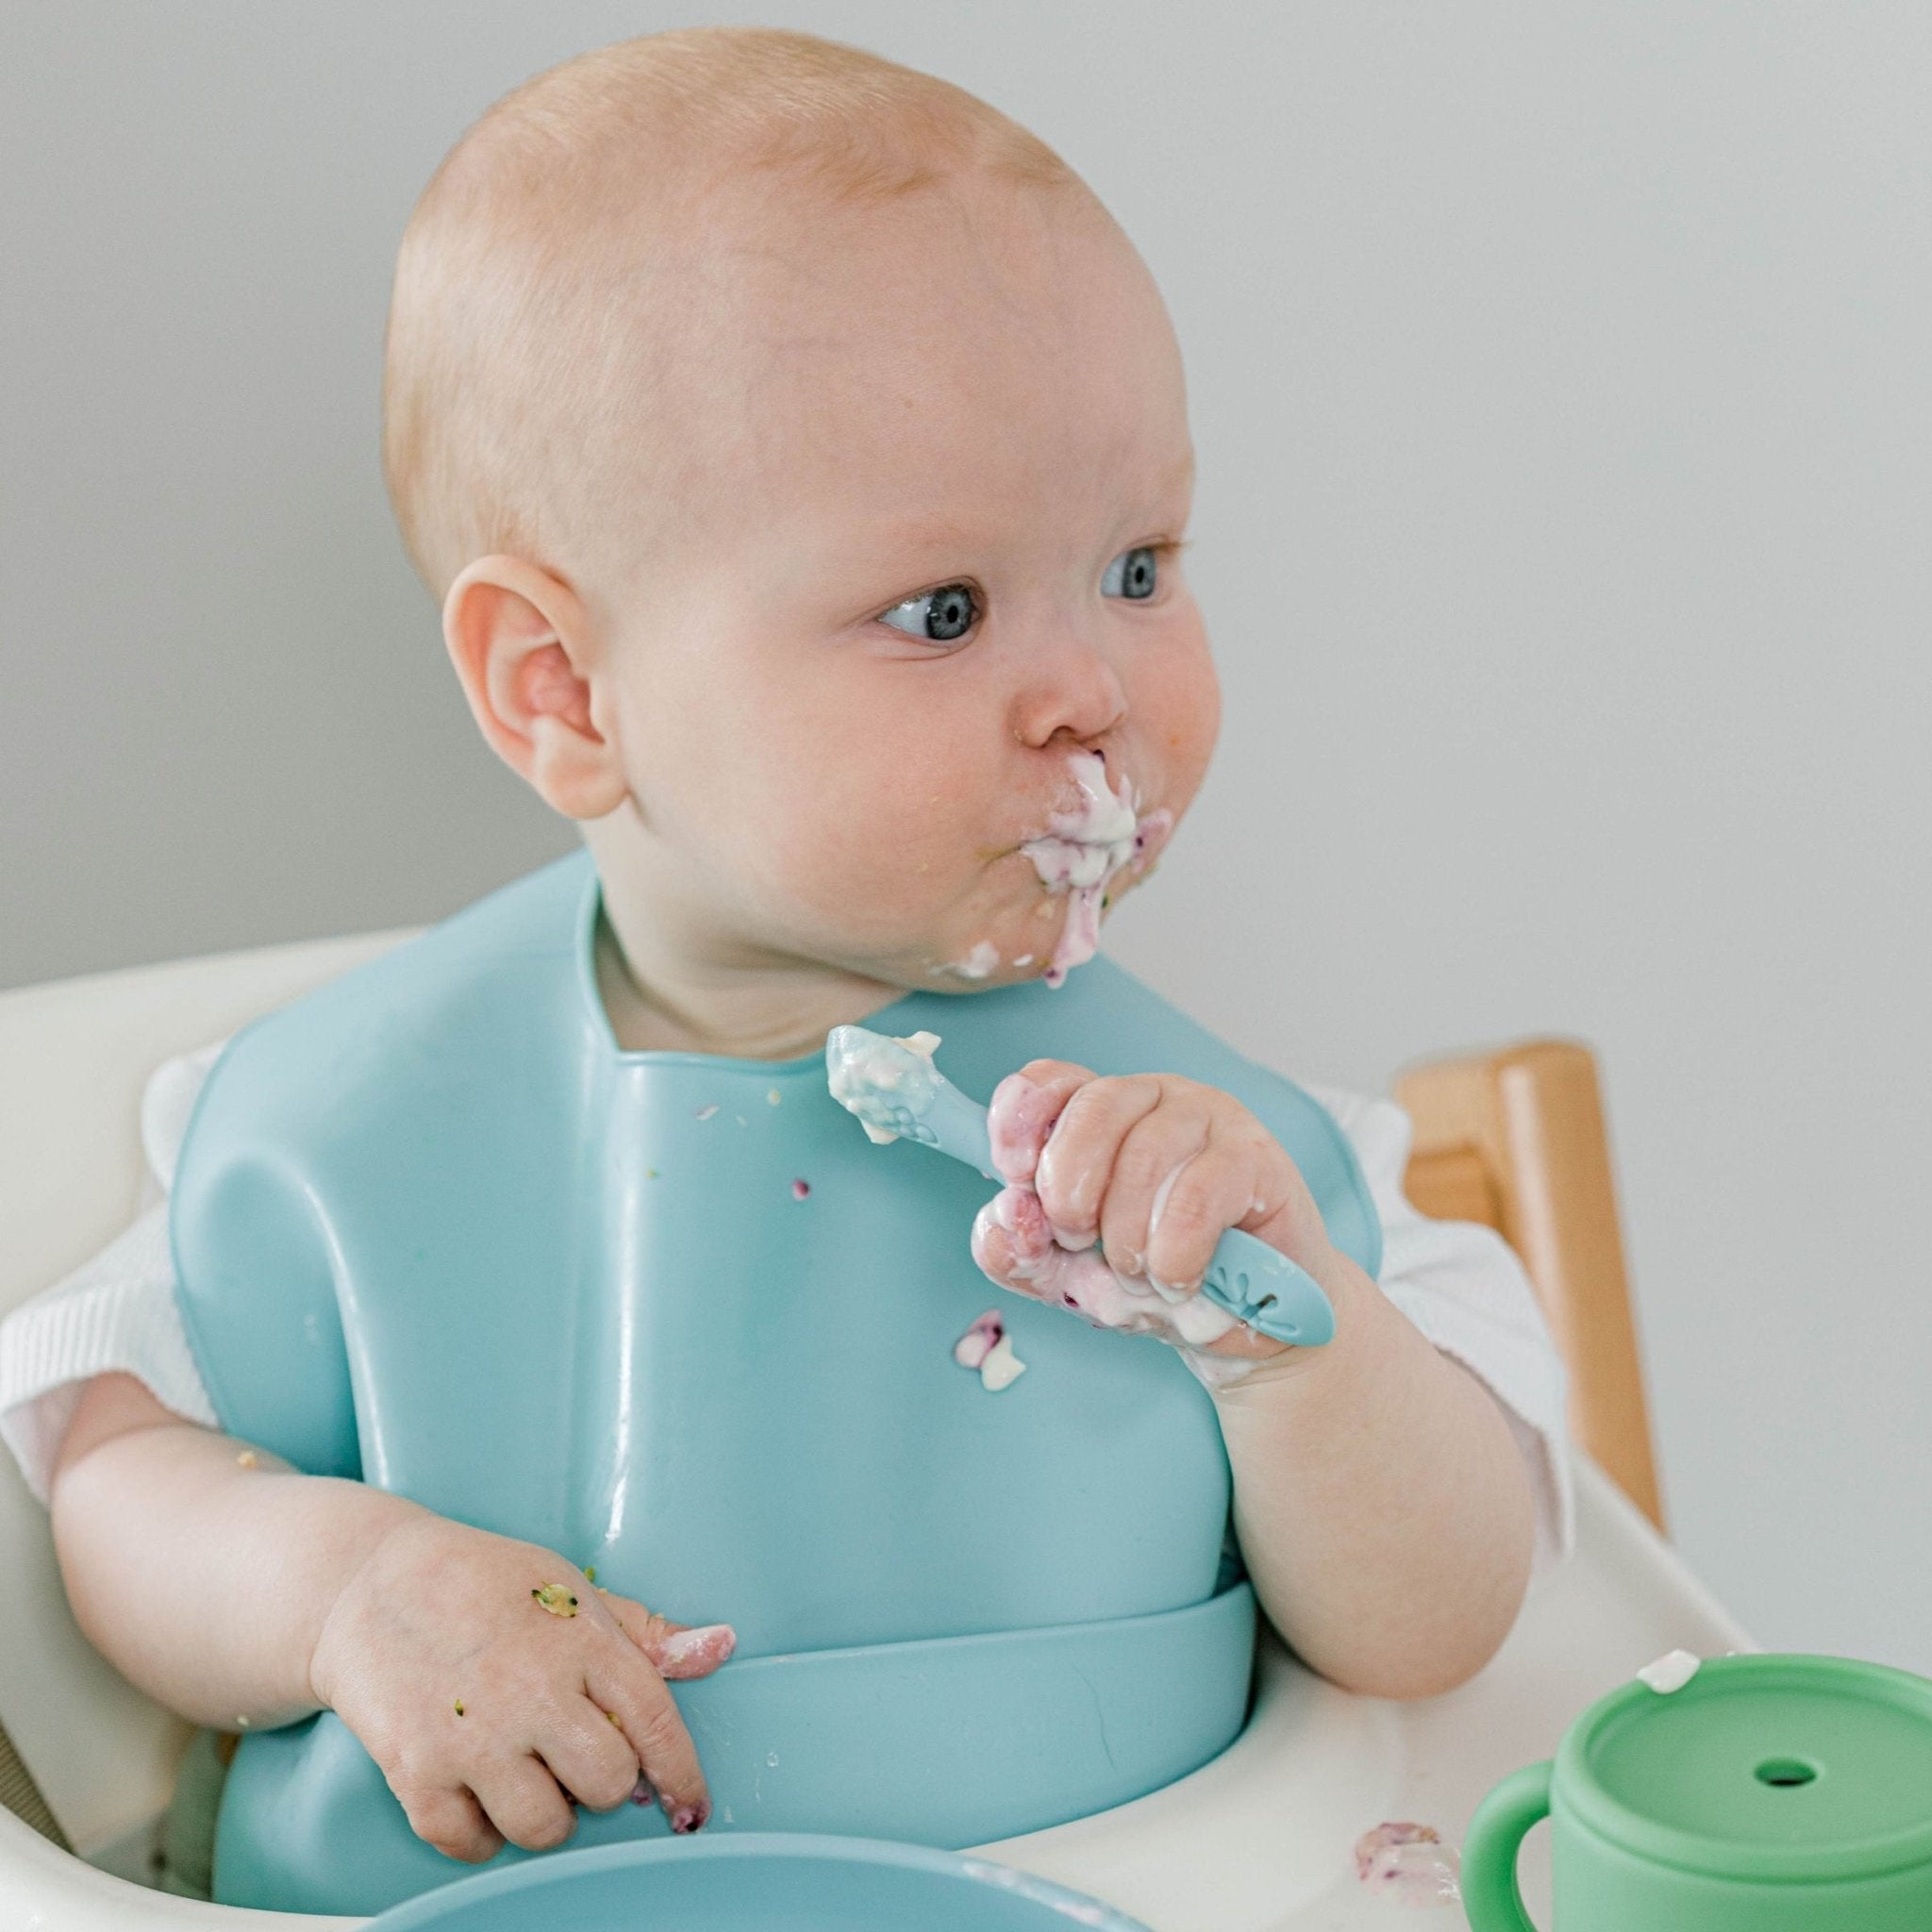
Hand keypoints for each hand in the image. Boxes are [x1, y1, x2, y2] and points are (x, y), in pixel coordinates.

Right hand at [307, 1510, 733, 1861]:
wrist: (369, 1584)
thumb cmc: (484, 1582)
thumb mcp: (570, 1588)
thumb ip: (644, 1631)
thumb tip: (718, 1647)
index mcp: (579, 1640)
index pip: (655, 1722)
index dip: (682, 1774)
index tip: (691, 1805)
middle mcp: (531, 1690)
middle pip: (608, 1784)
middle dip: (606, 1782)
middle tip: (579, 1758)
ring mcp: (471, 1735)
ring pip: (545, 1827)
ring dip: (548, 1815)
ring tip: (531, 1776)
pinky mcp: (415, 1772)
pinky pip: (472, 1843)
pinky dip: (483, 1834)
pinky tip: (483, 1794)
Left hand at [970, 1061, 1345, 1372]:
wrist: (1245, 1325)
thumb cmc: (1151, 1280)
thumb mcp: (1064, 1274)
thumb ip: (1016, 1249)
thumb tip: (1006, 1216)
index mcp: (1098, 1112)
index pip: (1048, 1081)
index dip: (1019, 1125)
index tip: (1016, 1179)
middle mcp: (1152, 1098)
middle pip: (1093, 1109)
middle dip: (1070, 1189)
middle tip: (1078, 1242)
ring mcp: (1208, 1118)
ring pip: (1145, 1155)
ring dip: (1126, 1237)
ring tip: (1138, 1274)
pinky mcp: (1255, 1157)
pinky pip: (1198, 1195)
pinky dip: (1174, 1254)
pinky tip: (1177, 1280)